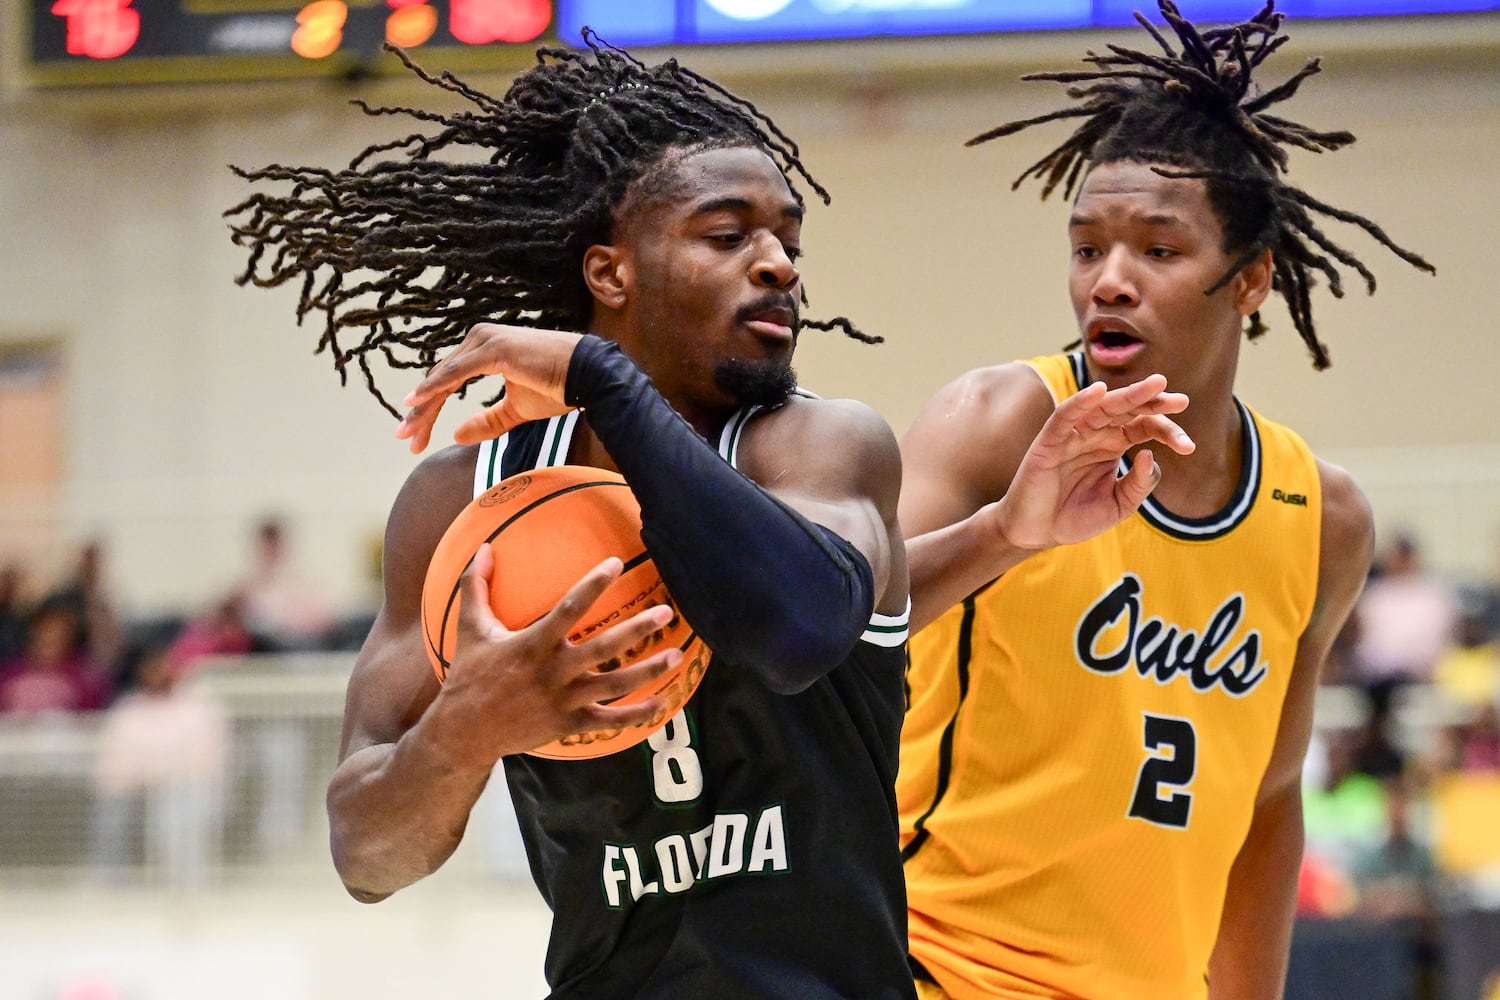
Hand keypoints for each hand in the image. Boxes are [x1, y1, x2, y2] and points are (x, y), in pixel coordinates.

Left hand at [395, 323, 584, 452]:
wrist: (588, 377)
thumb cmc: (557, 388)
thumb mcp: (515, 411)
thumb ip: (486, 421)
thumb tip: (456, 434)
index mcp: (484, 350)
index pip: (448, 381)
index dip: (430, 408)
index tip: (414, 436)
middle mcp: (480, 339)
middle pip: (440, 379)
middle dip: (421, 411)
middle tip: (404, 437)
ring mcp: (486, 341)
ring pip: (444, 376)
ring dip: (423, 405)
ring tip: (408, 430)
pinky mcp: (494, 349)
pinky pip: (456, 371)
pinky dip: (434, 387)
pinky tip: (415, 401)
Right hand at [433, 545, 680, 763]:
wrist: (464, 733)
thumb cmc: (469, 676)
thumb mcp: (470, 629)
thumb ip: (477, 587)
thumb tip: (483, 547)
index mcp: (532, 644)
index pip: (568, 609)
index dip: (593, 585)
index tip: (616, 564)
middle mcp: (552, 672)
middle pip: (603, 648)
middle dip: (637, 629)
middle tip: (667, 612)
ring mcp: (563, 700)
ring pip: (614, 685)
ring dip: (649, 671)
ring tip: (677, 654)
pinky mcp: (569, 724)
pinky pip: (609, 721)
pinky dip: (637, 714)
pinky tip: (662, 702)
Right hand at [992, 374, 1193, 549]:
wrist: (1038, 533)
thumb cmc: (1075, 518)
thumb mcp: (1119, 505)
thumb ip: (1139, 484)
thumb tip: (1150, 454)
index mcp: (1113, 446)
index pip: (1143, 427)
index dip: (1167, 431)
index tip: (1188, 446)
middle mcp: (1095, 435)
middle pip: (1127, 411)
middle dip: (1153, 402)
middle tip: (1181, 400)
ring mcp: (1072, 436)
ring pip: (1102, 407)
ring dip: (1128, 395)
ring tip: (1155, 385)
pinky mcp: (1049, 442)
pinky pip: (1064, 416)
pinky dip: (1080, 402)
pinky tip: (1099, 391)